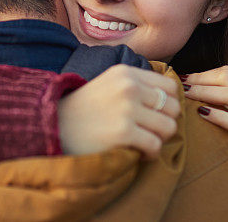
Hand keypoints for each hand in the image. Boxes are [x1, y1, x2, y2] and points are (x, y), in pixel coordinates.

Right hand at [57, 64, 179, 159]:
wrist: (54, 126)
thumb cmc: (84, 109)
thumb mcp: (108, 84)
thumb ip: (136, 85)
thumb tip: (171, 99)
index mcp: (125, 72)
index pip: (169, 87)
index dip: (167, 104)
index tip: (154, 115)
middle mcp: (128, 86)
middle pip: (173, 107)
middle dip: (164, 123)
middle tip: (148, 132)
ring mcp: (126, 108)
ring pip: (169, 127)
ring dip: (158, 140)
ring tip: (142, 142)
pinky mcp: (123, 131)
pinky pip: (156, 145)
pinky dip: (150, 154)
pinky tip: (136, 153)